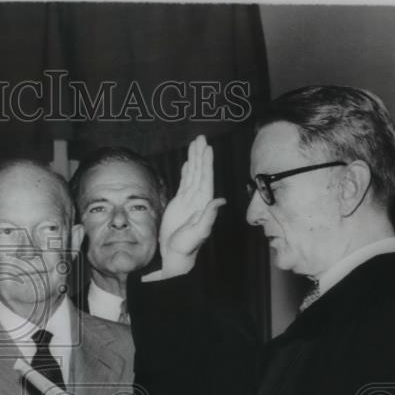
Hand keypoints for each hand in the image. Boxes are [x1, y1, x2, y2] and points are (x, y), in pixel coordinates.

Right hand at [143, 135, 225, 281]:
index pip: (205, 179)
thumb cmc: (186, 248)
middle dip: (200, 155)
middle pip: (199, 172)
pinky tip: (188, 163)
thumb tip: (220, 201)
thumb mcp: (198, 233)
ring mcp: (189, 201)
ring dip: (193, 159)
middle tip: (200, 138)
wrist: (174, 256)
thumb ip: (208, 217)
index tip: (207, 149)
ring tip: (194, 143)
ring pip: (192, 175)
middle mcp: (198, 200)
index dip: (206, 163)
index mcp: (203, 204)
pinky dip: (186, 172)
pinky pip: (185, 183)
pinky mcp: (180, 203)